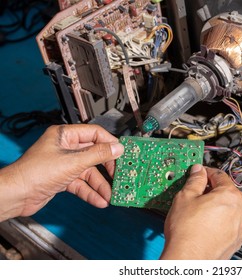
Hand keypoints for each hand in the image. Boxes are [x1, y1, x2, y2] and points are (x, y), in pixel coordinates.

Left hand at [0, 124, 123, 221]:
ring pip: (89, 172)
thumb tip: (116, 148)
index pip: (94, 134)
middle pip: (94, 155)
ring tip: (110, 194)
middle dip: (106, 168)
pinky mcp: (62, 179)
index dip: (109, 143)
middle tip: (119, 175)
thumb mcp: (73, 162)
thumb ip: (97, 154)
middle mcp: (66, 148)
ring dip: (100, 184)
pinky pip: (81, 184)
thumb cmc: (34, 173)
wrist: (16, 195)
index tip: (121, 153)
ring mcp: (64, 164)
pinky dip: (90, 192)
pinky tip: (99, 200)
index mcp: (65, 135)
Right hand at [160, 164, 241, 259]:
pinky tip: (207, 222)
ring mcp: (240, 228)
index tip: (199, 174)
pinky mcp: (236, 241)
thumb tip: (198, 172)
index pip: (220, 175)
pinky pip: (231, 223)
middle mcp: (241, 211)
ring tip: (201, 208)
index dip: (207, 172)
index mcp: (230, 196)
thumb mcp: (185, 197)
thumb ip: (195, 181)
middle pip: (229, 191)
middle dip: (214, 189)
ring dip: (219, 204)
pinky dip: (222, 219)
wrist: (188, 259)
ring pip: (232, 208)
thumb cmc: (187, 232)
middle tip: (199, 191)